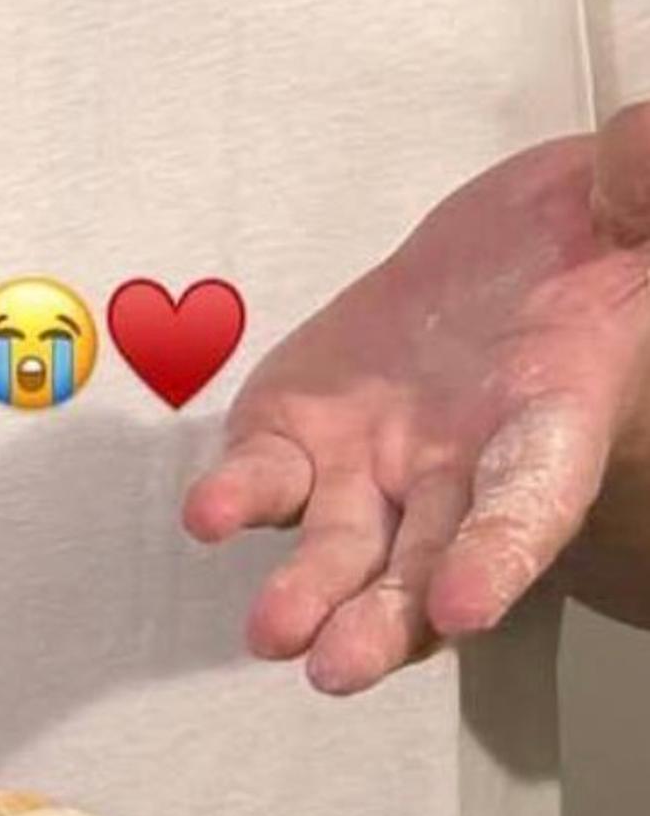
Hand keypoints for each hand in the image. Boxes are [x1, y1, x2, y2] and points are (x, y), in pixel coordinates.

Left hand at [183, 107, 649, 691]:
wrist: (532, 246)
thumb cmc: (599, 245)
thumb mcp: (636, 204)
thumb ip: (639, 189)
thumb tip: (637, 149)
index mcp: (556, 424)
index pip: (529, 504)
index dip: (500, 558)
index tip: (468, 605)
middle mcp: (460, 471)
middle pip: (421, 570)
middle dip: (382, 623)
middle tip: (339, 666)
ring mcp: (376, 463)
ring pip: (339, 550)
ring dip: (303, 594)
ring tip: (273, 633)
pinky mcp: (303, 432)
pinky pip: (266, 476)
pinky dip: (236, 496)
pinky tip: (208, 513)